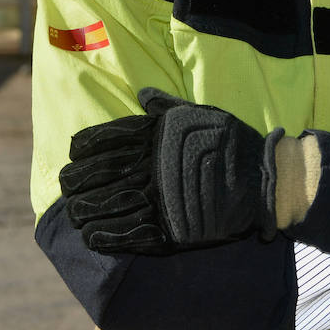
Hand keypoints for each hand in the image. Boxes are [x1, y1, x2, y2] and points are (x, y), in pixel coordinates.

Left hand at [59, 87, 281, 253]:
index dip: (82, 150)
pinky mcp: (169, 229)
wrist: (263, 179)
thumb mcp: (199, 112)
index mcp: (155, 136)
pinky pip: (127, 235)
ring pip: (106, 207)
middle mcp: (151, 166)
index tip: (73, 156)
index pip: (104, 141)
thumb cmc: (231, 140)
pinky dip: (105, 237)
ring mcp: (159, 199)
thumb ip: (165, 106)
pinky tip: (91, 237)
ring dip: (84, 212)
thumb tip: (142, 93)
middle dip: (75, 183)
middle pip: (97, 176)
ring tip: (74, 214)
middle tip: (66, 188)